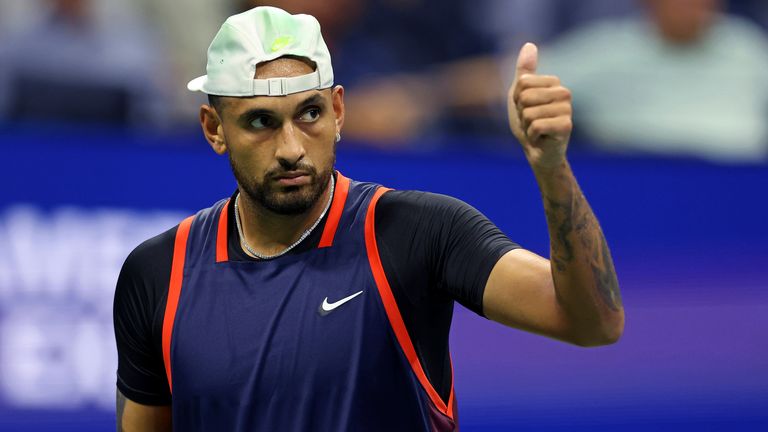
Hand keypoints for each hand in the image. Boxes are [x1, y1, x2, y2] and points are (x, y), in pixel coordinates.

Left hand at [508, 43, 572, 169]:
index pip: (523, 82)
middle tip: (530, 122)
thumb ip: (524, 71)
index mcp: (554, 83)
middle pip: (525, 96)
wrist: (537, 152)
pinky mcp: (566, 126)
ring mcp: (567, 109)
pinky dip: (532, 135)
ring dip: (527, 126)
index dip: (517, 100)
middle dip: (521, 113)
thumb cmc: (528, 123)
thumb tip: (529, 44)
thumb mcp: (519, 94)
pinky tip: (541, 138)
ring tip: (536, 130)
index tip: (525, 109)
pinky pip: (536, 126)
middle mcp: (564, 93)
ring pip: (529, 112)